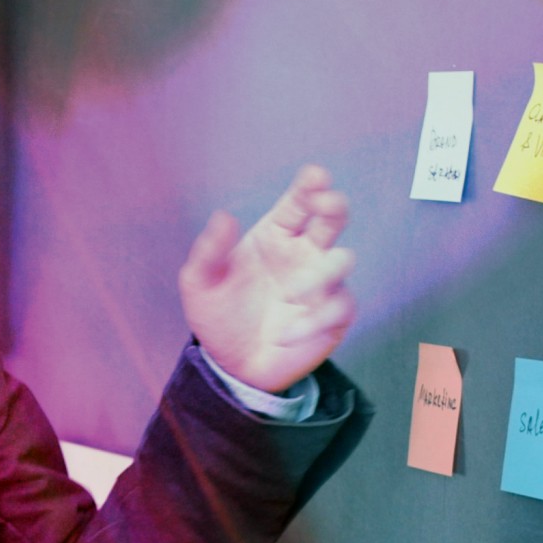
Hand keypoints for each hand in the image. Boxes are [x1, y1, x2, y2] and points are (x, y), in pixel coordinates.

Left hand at [180, 165, 357, 393]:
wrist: (232, 364)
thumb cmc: (219, 314)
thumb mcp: (200, 284)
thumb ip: (208, 252)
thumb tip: (224, 216)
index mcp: (276, 234)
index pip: (298, 202)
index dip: (310, 186)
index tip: (315, 177)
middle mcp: (305, 252)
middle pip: (332, 218)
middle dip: (334, 207)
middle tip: (326, 204)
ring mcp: (323, 283)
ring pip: (342, 260)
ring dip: (321, 273)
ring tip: (290, 294)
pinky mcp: (334, 316)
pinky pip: (339, 307)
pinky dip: (316, 319)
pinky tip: (286, 334)